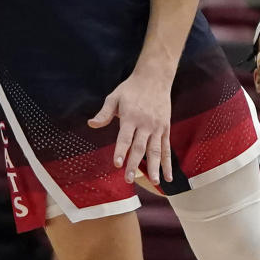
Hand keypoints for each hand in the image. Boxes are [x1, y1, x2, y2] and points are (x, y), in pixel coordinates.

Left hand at [88, 71, 172, 185]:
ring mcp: (157, 127)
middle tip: (129, 179)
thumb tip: (91, 124)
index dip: (120, 151)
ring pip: (156, 150)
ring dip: (155, 167)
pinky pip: (167, 148)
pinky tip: (168, 177)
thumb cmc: (131, 88)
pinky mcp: (165, 128)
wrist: (155, 77)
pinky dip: (167, 163)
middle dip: (135, 164)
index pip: (125, 137)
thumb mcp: (114, 97)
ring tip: (154, 182)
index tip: (116, 164)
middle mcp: (145, 124)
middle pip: (140, 147)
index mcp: (131, 117)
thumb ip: (104, 113)